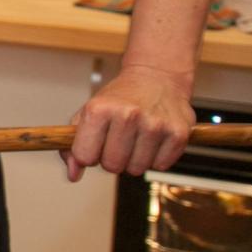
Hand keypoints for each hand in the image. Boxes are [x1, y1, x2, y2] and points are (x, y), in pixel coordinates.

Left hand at [61, 64, 194, 181]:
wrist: (156, 76)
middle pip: (112, 166)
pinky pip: (159, 166)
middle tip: (117, 141)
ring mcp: (155, 125)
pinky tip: (153, 140)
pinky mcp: (178, 134)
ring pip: (136, 169)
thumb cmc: (120, 97)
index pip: (85, 156)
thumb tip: (73, 175)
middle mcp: (128, 115)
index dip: (88, 155)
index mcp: (100, 109)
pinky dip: (155, 158)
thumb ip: (74, 145)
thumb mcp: (89, 113)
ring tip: (136, 139)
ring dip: (134, 160)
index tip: (94, 145)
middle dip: (112, 159)